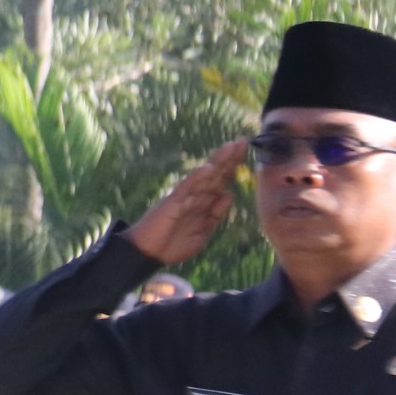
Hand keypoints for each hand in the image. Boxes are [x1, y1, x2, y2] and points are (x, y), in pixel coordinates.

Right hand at [126, 140, 245, 265]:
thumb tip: (229, 194)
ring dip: (218, 161)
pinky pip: (186, 189)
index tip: (246, 151)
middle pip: (216, 174)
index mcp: (203, 203)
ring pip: (204, 177)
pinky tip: (207, 168)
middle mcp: (195, 196)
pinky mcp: (172, 202)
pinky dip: (197, 178)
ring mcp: (184, 197)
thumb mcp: (203, 231)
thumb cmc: (174, 244)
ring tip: (230, 146)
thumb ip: (216, 214)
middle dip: (230, 158)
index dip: (234, 166)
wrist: (149, 254)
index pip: (221, 180)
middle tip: (243, 140)